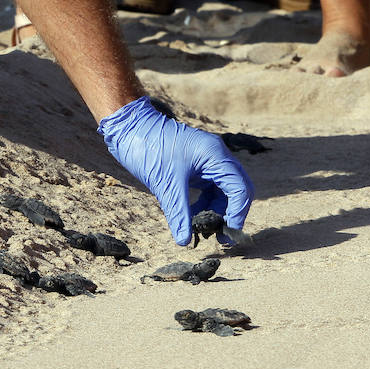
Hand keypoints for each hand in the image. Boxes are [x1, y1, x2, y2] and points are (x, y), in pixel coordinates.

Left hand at [98, 96, 254, 245]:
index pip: (240, 188)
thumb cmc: (148, 148)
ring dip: (217, 212)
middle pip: (238, 190)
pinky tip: (191, 218)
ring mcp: (208, 161)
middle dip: (231, 214)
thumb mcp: (165, 184)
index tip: (227, 234)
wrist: (129, 127)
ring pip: (224, 192)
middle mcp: (217, 157)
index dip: (237, 214)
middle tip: (222, 237)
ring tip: (204, 231)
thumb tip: (184, 241)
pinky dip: (204, 205)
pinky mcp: (197, 166)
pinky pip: (210, 189)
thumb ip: (178, 214)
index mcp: (215, 156)